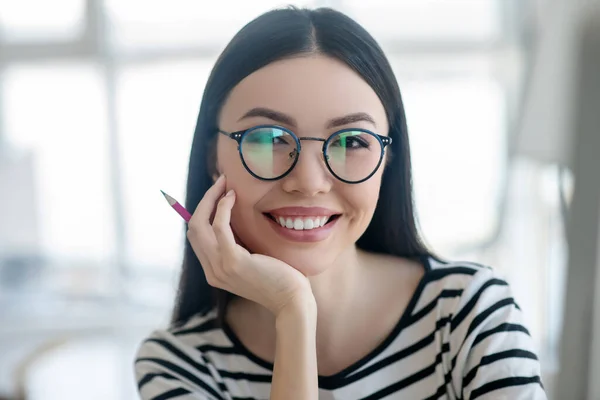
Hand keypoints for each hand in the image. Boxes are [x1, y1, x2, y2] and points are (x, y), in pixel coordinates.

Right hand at [187, 175, 314, 316]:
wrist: (292, 301)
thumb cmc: (280, 279)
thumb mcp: (253, 261)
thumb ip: (240, 246)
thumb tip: (234, 218)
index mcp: (214, 271)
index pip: (198, 236)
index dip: (204, 211)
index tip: (219, 192)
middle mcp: (212, 271)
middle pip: (193, 228)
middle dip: (205, 201)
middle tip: (221, 181)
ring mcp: (219, 267)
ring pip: (199, 225)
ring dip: (211, 199)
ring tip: (225, 184)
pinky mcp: (233, 261)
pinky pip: (219, 227)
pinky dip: (223, 208)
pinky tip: (232, 197)